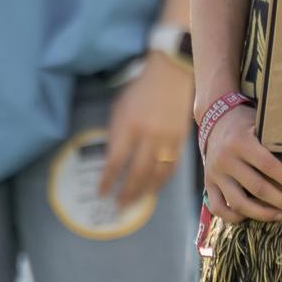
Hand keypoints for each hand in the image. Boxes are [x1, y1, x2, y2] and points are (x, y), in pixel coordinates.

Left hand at [99, 52, 194, 208]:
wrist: (171, 74)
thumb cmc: (140, 89)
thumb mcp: (120, 108)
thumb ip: (116, 133)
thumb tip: (113, 158)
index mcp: (128, 125)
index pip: (115, 161)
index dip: (107, 180)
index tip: (101, 192)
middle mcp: (148, 135)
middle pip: (136, 173)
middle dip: (126, 192)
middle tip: (118, 207)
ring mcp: (167, 139)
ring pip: (156, 174)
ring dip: (145, 191)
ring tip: (136, 203)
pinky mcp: (180, 140)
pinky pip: (171, 167)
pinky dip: (162, 181)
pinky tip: (154, 188)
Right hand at [202, 104, 281, 222]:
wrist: (215, 120)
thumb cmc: (245, 124)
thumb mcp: (259, 124)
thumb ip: (274, 141)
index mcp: (240, 142)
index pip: (267, 165)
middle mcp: (225, 160)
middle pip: (256, 188)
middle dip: (281, 201)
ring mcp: (215, 174)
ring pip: (238, 203)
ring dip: (262, 214)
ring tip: (281, 215)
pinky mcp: (208, 184)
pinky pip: (219, 208)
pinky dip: (234, 217)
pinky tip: (251, 217)